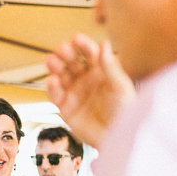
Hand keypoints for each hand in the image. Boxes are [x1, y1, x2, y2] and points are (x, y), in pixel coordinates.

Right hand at [46, 33, 135, 147]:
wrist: (118, 137)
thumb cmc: (125, 112)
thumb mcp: (120, 86)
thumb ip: (110, 66)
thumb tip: (104, 43)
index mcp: (100, 71)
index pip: (89, 53)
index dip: (82, 45)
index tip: (76, 38)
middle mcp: (85, 79)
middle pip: (71, 62)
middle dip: (65, 53)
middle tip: (62, 49)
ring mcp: (74, 92)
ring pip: (60, 75)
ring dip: (54, 66)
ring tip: (51, 60)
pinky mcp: (65, 107)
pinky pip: (55, 95)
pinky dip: (52, 87)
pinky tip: (53, 81)